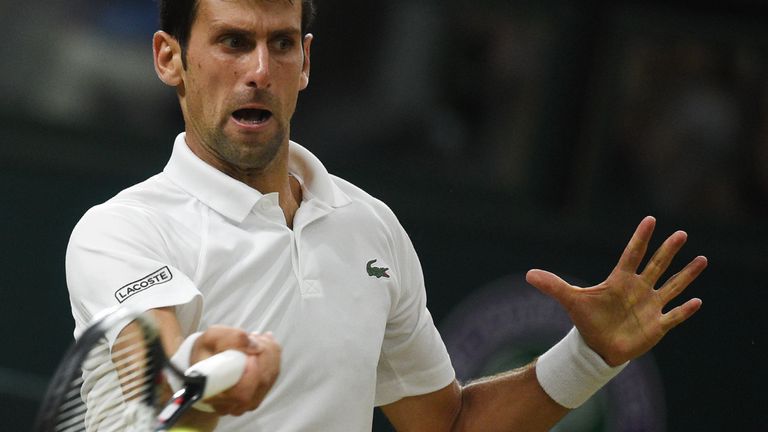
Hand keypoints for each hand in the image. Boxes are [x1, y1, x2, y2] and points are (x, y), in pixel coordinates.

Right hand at [191, 326, 280, 415]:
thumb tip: (254, 345)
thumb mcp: (211, 338)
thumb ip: (229, 338)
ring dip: (269, 352)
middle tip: (254, 337)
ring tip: (257, 337)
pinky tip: (265, 342)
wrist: (206, 363)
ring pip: (270, 377)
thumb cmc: (206, 352)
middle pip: (261, 382)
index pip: (242, 394)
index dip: (252, 372)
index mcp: (215, 396)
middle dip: (263, 353)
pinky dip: (273, 355)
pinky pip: (274, 374)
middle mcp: (233, 405)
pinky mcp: (260, 394)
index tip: (251, 351)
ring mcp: (249, 402)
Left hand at [526, 216, 706, 365]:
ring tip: (702, 259)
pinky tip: (696, 301)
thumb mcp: (570, 300)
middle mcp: (638, 289)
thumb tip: (528, 274)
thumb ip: (552, 285)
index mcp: (620, 280)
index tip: (650, 219)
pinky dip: (684, 310)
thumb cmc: (587, 320)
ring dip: (686, 275)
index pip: (632, 254)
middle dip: (668, 251)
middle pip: (656, 265)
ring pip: (672, 286)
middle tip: (681, 233)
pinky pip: (674, 316)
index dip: (640, 238)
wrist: (597, 346)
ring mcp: (650, 306)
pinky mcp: (656, 325)